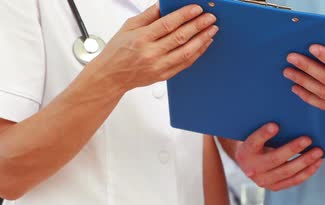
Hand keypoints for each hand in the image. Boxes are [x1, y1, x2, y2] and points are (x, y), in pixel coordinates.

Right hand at [86, 3, 217, 93]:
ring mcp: (159, 66)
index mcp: (141, 38)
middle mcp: (151, 53)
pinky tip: (204, 44)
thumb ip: (148, 15)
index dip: (185, 15)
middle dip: (198, 26)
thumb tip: (164, 4)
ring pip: (186, 52)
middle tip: (211, 18)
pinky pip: (185, 64)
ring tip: (212, 30)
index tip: (197, 8)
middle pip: (180, 37)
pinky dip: (197, 53)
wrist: (112, 76)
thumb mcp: (128, 27)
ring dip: (202, 40)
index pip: (168, 24)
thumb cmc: (118, 51)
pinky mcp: (164, 75)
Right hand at [233, 123, 323, 190]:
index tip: (275, 125)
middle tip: (308, 139)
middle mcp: (252, 168)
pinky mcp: (274, 187)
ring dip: (305, 162)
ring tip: (318, 152)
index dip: (264, 134)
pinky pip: (293, 181)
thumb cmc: (256, 143)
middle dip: (293, 149)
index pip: (254, 142)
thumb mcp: (254, 134)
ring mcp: (263, 181)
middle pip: (274, 159)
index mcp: (245, 151)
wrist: (248, 162)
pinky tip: (316, 163)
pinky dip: (307, 172)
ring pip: (286, 172)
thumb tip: (288, 118)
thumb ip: (266, 130)